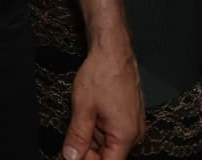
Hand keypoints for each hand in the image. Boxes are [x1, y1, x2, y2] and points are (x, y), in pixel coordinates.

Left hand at [62, 39, 142, 159]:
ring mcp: (132, 124)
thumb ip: (78, 137)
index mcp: (125, 136)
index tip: (72, 157)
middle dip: (87, 152)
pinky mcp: (128, 116)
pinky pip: (111, 131)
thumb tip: (71, 157)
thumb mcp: (83, 108)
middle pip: (108, 155)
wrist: (113, 51)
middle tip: (67, 145)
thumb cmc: (102, 75)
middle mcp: (133, 134)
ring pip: (108, 143)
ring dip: (90, 139)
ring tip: (77, 124)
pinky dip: (96, 129)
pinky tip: (85, 119)